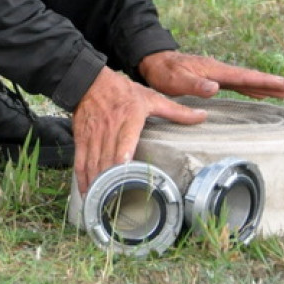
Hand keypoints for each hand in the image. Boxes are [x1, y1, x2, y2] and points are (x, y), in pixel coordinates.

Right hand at [72, 66, 207, 194]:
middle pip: (108, 159)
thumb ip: (177, 110)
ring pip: (93, 163)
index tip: (124, 176)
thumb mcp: (151, 98)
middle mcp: (111, 129)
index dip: (122, 160)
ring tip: (103, 202)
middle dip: (111, 181)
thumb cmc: (123, 91)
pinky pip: (80, 160)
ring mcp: (94, 135)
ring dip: (97, 184)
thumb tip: (202, 116)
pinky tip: (86, 191)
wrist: (90, 81)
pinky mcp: (82, 138)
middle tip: (117, 202)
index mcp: (130, 120)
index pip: (125, 142)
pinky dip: (82, 177)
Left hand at [137, 51, 283, 100]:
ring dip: (264, 86)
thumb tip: (216, 88)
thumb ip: (195, 85)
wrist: (153, 61)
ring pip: (245, 81)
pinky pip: (237, 84)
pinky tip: (258, 94)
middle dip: (272, 82)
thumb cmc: (163, 72)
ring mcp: (216, 73)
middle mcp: (219, 70)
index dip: (267, 81)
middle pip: (250, 77)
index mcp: (214, 70)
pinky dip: (250, 88)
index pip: (246, 77)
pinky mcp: (212, 78)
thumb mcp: (176, 81)